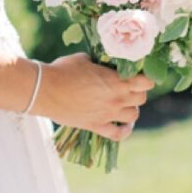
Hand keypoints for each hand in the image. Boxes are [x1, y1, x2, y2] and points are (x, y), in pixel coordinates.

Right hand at [37, 54, 152, 141]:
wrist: (45, 90)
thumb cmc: (63, 70)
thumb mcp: (84, 58)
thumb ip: (99, 63)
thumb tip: (103, 63)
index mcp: (116, 80)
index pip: (146, 82)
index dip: (145, 78)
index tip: (139, 75)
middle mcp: (116, 98)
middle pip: (141, 98)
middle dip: (138, 92)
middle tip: (129, 88)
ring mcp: (108, 114)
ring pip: (134, 115)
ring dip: (131, 109)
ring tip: (124, 104)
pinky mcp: (97, 126)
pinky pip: (119, 134)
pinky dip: (125, 130)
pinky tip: (125, 125)